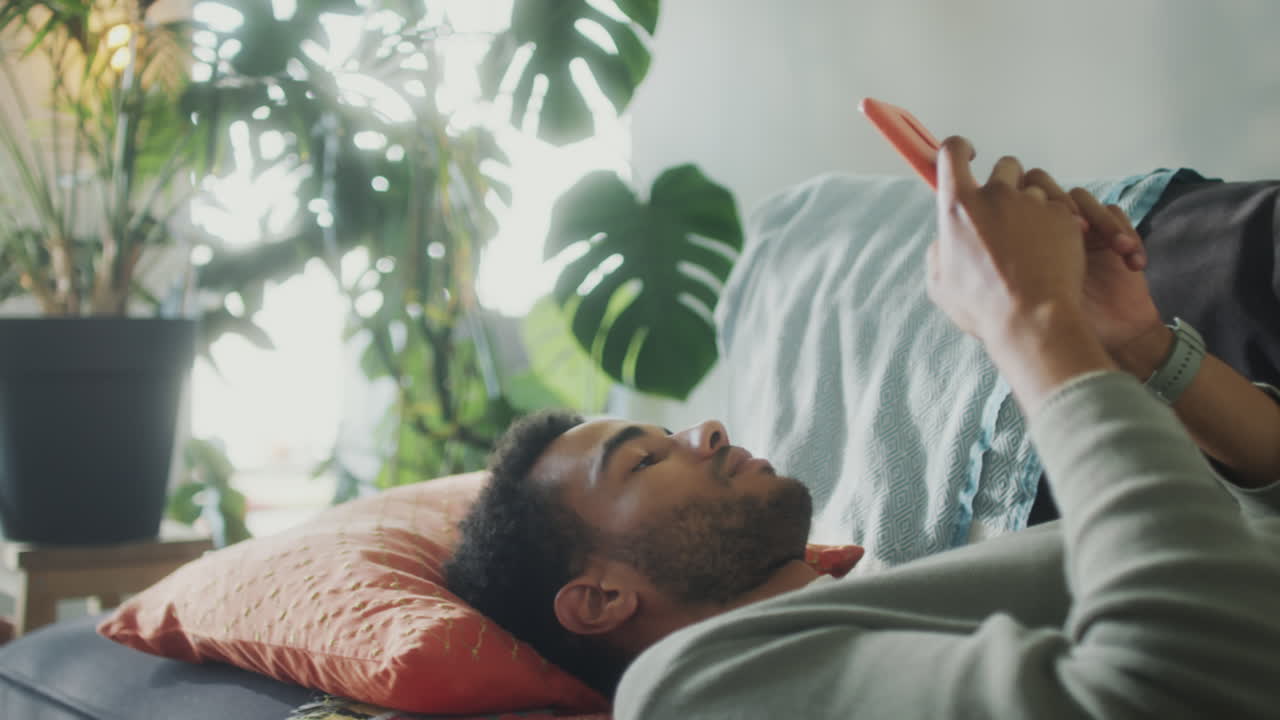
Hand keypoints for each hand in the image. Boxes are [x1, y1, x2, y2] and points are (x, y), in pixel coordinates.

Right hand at [926, 137, 1086, 345]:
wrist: (1031, 320)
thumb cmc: (983, 307)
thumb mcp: (941, 285)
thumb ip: (940, 252)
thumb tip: (946, 239)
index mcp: (958, 207)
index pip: (952, 152)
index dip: (960, 147)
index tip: (968, 154)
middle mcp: (995, 196)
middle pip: (1005, 166)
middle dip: (1007, 183)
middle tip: (1007, 215)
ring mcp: (1032, 203)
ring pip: (1035, 190)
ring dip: (1032, 208)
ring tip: (1031, 245)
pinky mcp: (1063, 216)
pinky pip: (1059, 210)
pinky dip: (1056, 225)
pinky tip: (1050, 254)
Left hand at [1017, 171, 1164, 371]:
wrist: (1110, 341)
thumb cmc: (1066, 326)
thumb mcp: (1029, 300)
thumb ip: (1007, 271)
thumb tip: (985, 253)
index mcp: (1022, 241)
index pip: (1018, 202)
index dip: (1032, 209)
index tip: (1050, 240)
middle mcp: (1050, 232)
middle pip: (1054, 192)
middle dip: (1070, 208)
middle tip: (1082, 232)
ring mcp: (1080, 232)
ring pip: (1089, 202)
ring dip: (1106, 223)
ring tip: (1119, 249)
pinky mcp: (1110, 236)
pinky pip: (1118, 215)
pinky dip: (1129, 236)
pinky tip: (1133, 263)